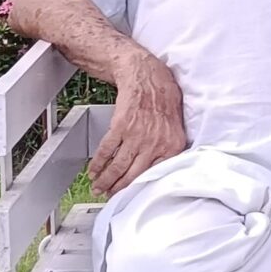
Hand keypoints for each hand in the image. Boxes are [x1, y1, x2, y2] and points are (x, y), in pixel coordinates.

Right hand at [88, 52, 187, 196]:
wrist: (146, 75)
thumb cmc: (163, 97)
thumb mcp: (176, 125)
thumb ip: (169, 147)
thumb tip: (160, 168)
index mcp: (172, 145)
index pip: (154, 175)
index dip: (139, 188)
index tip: (129, 196)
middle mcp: (155, 143)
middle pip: (133, 174)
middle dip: (118, 189)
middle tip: (109, 196)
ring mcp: (137, 135)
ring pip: (118, 165)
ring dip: (105, 180)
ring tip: (98, 188)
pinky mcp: (121, 126)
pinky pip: (107, 150)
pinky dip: (98, 163)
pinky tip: (94, 170)